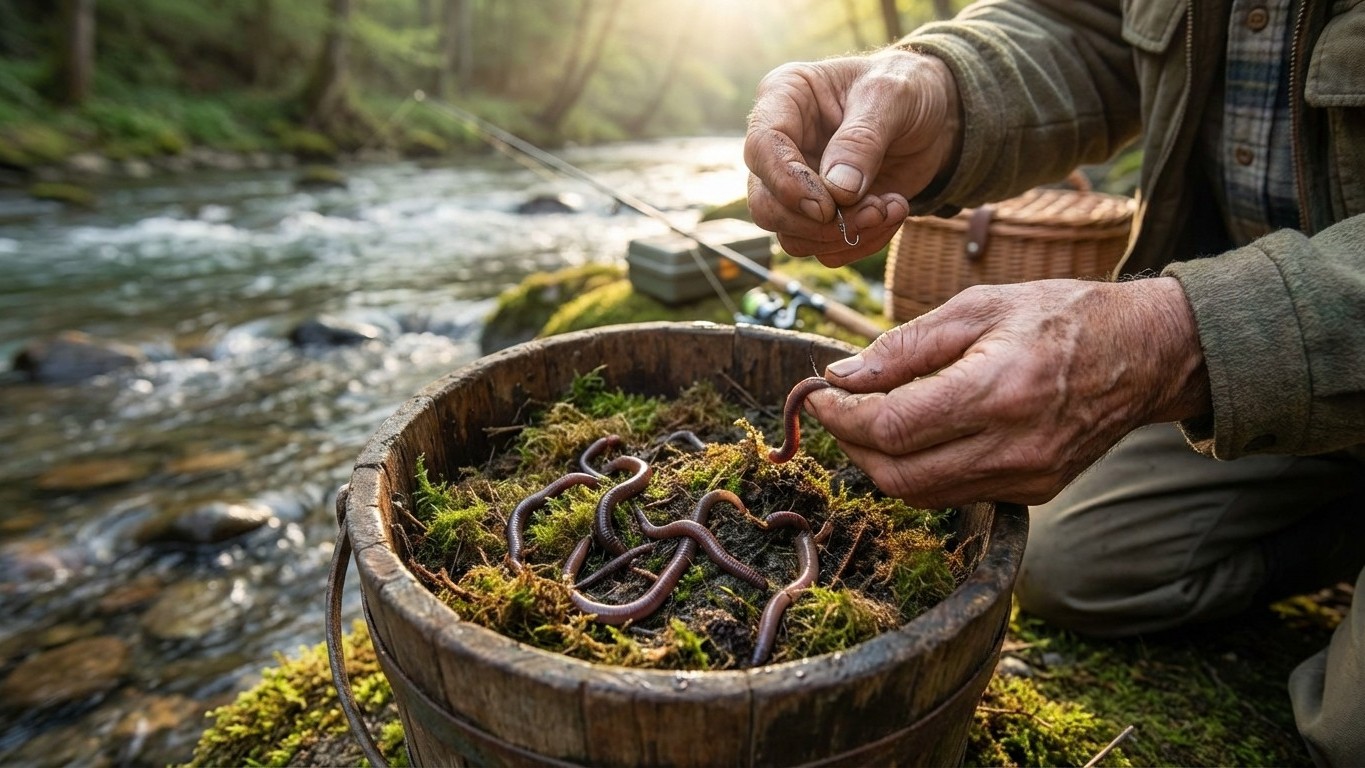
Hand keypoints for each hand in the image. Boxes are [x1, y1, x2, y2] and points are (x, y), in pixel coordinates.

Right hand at [744, 49, 960, 266]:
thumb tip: (838, 192)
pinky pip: (824, 248)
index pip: (762, 147)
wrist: (935, 118)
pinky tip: (893, 212)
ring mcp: (797, 184)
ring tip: (890, 208)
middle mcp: (781, 146)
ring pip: (792, 235)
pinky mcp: (820, 214)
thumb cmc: (907, 89)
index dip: (788, 183)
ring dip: (845, 236)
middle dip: (818, 223)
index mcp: (784, 98)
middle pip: (766, 204)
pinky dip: (862, 242)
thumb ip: (862, 140)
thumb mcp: (893, 95)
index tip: (827, 207)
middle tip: (873, 211)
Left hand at [805, 278, 1211, 507]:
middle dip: (852, 445)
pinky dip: (920, 471)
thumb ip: (906, 344)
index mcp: (998, 390)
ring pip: (921, 494)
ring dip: (880, 462)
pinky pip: (954, 495)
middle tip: (837, 410)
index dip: (842, 416)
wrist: (1146, 354)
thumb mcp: (980, 306)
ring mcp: (1026, 478)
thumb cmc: (1061, 316)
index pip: (892, 426)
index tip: (819, 396)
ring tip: (870, 420)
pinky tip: (916, 435)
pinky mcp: (1034, 492)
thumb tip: (843, 374)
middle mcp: (1013, 446)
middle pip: (897, 474)